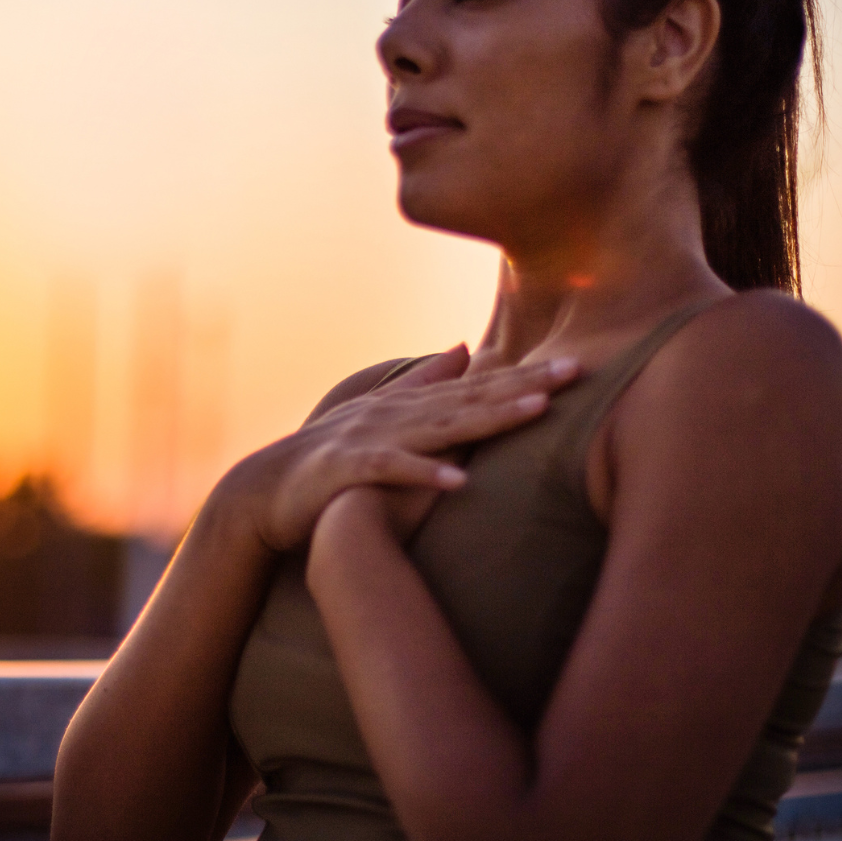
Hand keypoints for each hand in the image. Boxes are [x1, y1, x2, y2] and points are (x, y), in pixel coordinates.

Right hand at [238, 347, 578, 552]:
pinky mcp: (350, 470)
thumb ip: (422, 383)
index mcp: (408, 405)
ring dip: (489, 419)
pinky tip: (458, 482)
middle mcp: (396, 414)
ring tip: (537, 412)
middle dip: (525, 385)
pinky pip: (392, 472)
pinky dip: (424, 475)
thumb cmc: (328, 459)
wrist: (264, 492)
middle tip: (577, 372)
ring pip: (440, 427)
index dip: (527, 376)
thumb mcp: (379, 416)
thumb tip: (464, 349)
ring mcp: (373, 439)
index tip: (577, 367)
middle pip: (471, 399)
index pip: (478, 388)